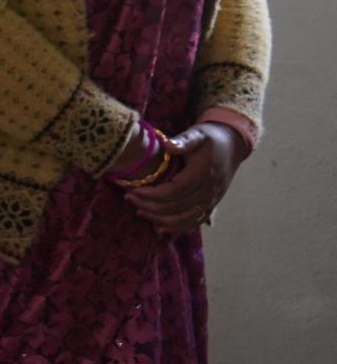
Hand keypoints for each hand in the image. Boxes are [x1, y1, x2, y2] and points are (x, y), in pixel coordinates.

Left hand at [127, 123, 242, 233]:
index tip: (133, 191)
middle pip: (177, 207)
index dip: (153, 194)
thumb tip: (167, 144)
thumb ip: (184, 140)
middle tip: (129, 199)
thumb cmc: (211, 138)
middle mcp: (208, 191)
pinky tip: (159, 229)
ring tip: (139, 213)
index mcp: (202, 174)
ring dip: (161, 220)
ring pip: (185, 219)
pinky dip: (177, 229)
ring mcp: (211, 201)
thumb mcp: (198, 133)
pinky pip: (194, 223)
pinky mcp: (211, 206)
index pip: (175, 190)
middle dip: (150, 206)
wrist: (233, 146)